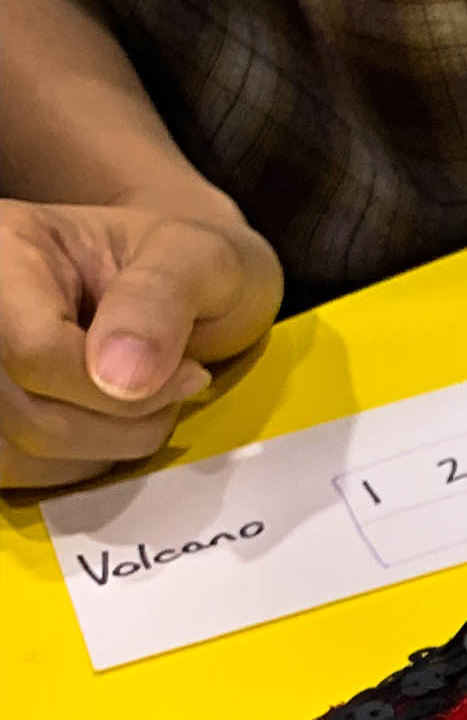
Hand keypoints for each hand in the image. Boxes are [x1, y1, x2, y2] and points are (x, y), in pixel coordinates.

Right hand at [0, 197, 281, 490]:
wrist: (176, 282)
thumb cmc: (185, 265)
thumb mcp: (195, 259)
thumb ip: (158, 301)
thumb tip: (121, 378)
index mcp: (8, 248)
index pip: (35, 350)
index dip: (116, 390)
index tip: (189, 374)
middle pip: (23, 412)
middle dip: (121, 423)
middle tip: (178, 388)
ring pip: (17, 453)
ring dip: (104, 450)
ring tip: (148, 403)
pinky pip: (20, 471)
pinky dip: (79, 466)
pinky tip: (114, 424)